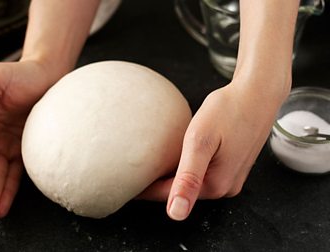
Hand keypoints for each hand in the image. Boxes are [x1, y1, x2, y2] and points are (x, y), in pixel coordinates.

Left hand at [139, 82, 286, 219]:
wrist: (258, 93)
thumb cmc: (229, 110)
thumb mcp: (200, 141)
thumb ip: (188, 178)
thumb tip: (176, 214)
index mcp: (215, 185)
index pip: (169, 197)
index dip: (145, 190)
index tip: (125, 184)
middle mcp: (225, 188)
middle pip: (181, 192)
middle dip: (158, 183)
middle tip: (133, 171)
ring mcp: (231, 179)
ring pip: (192, 184)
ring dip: (172, 176)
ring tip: (150, 164)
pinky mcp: (233, 169)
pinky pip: (203, 175)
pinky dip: (187, 168)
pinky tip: (178, 156)